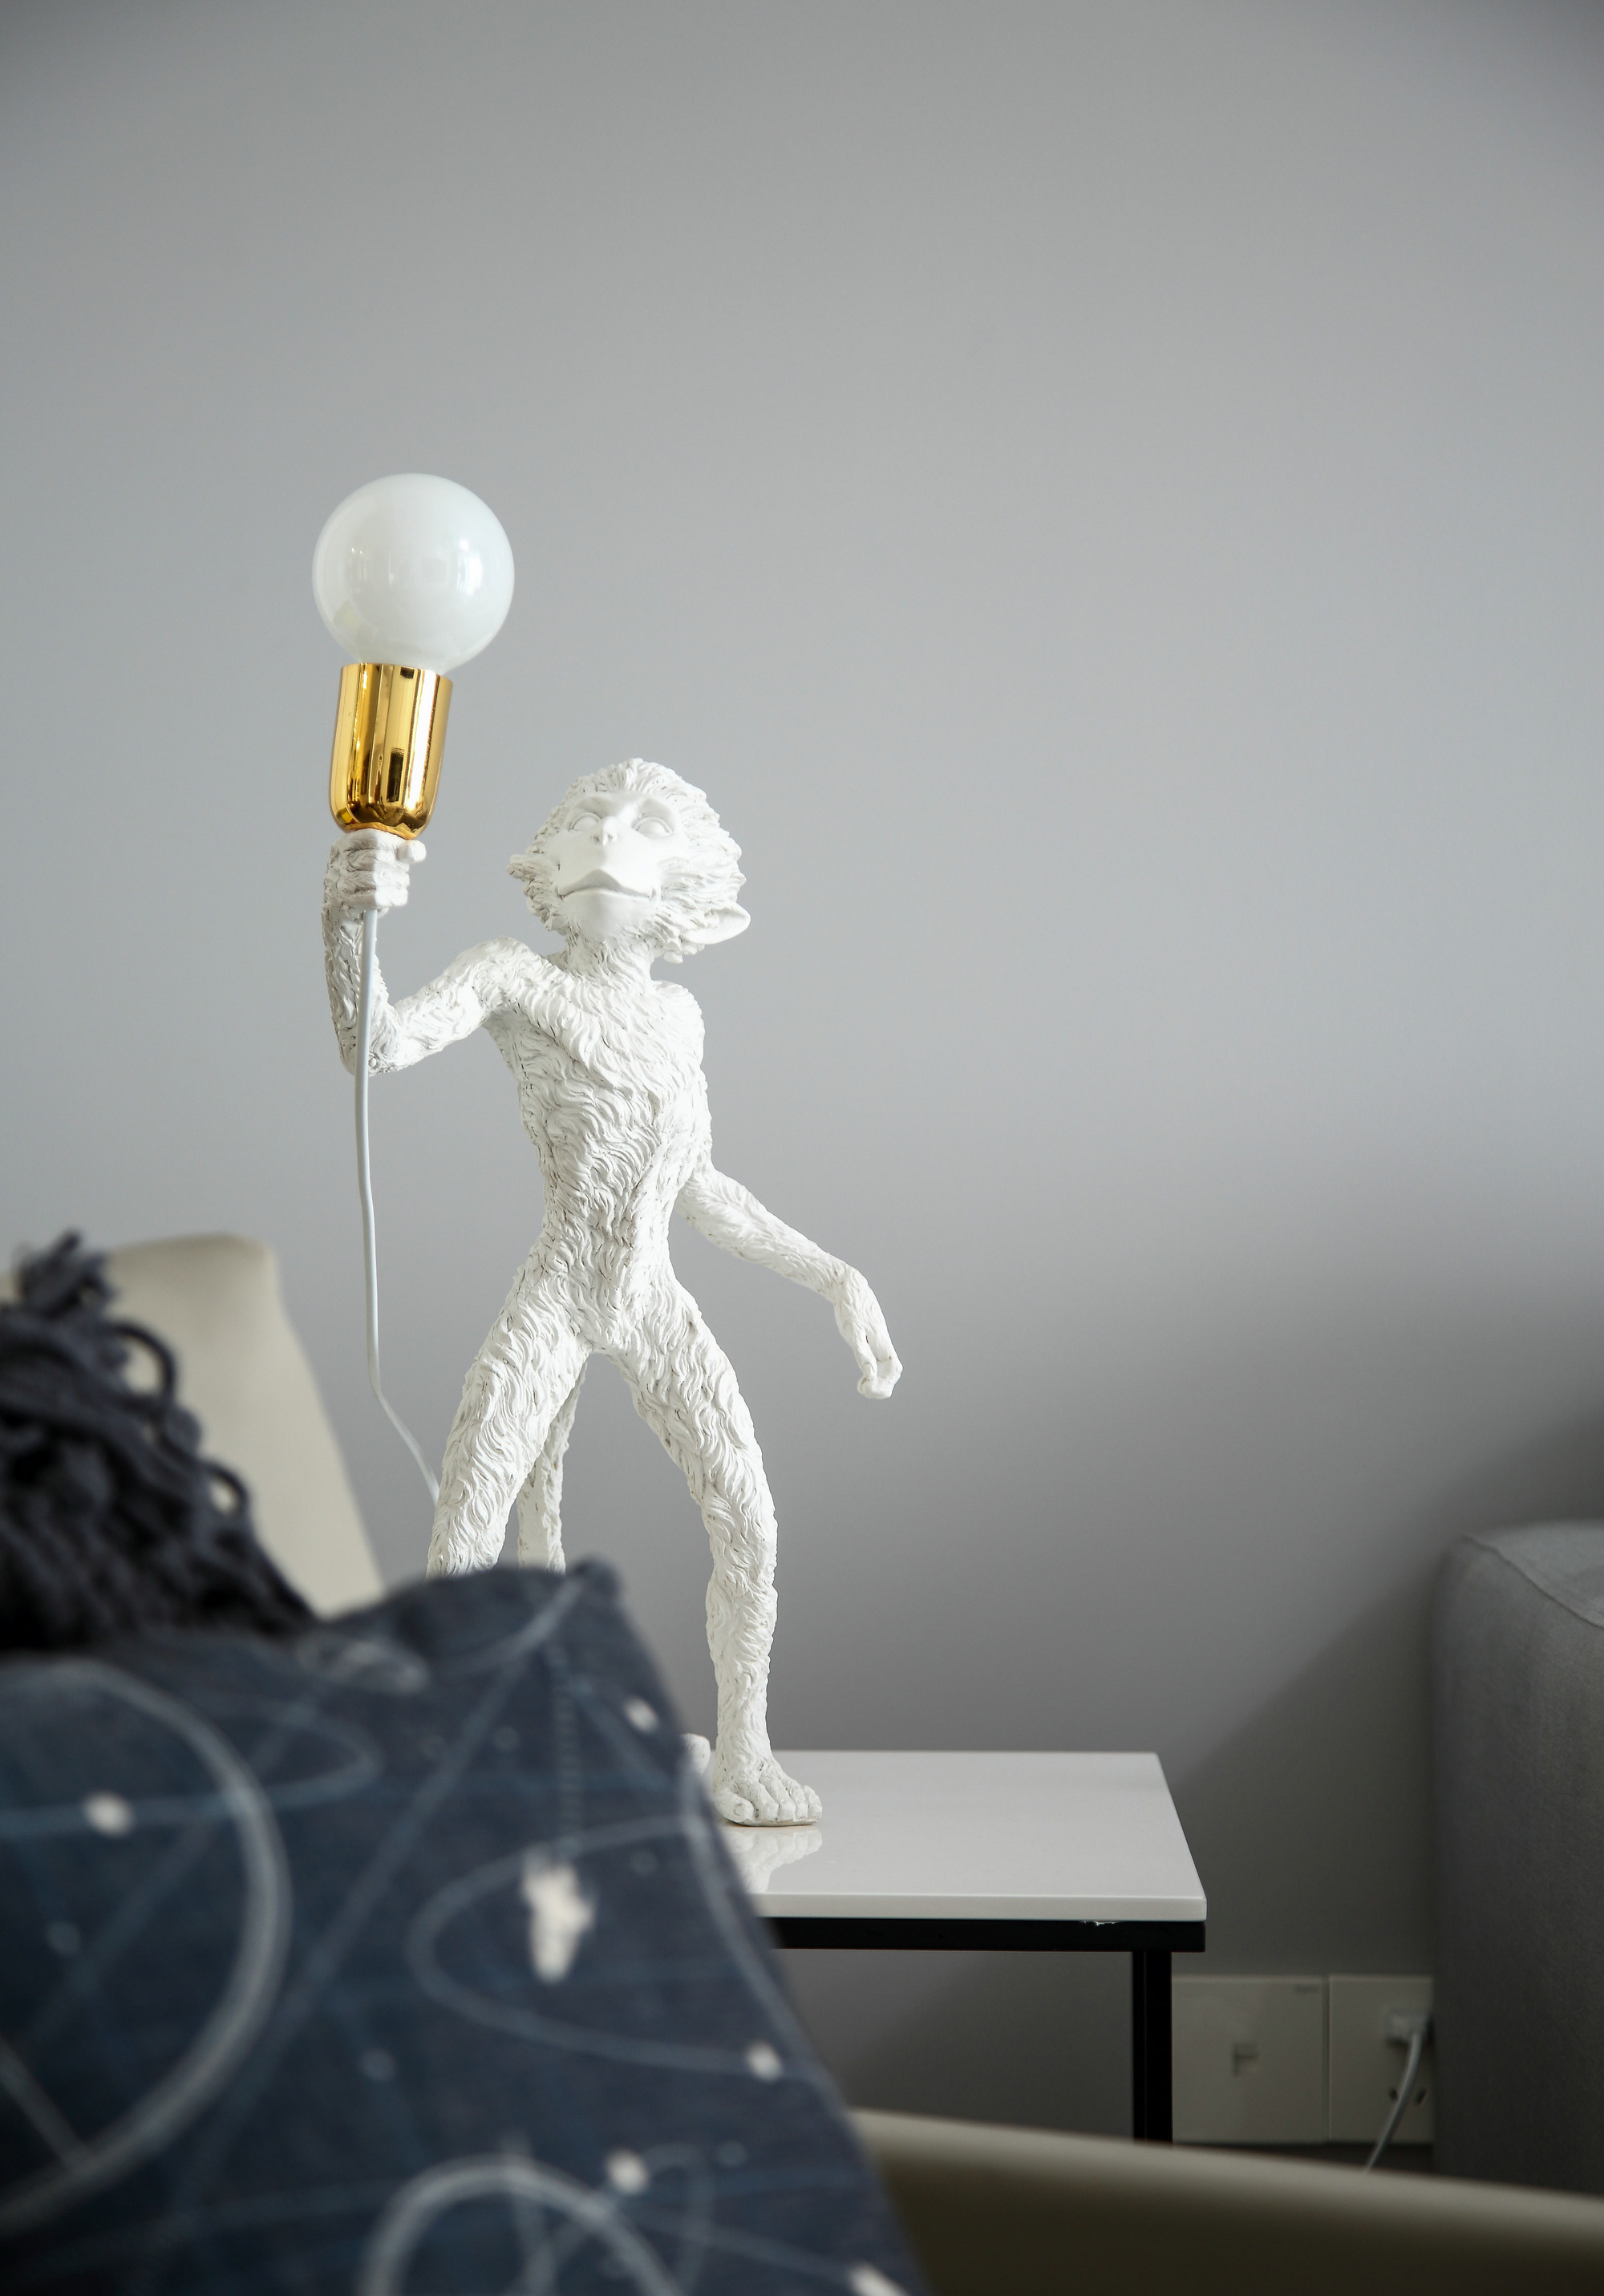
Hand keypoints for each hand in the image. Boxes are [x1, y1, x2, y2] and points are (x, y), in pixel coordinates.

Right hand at [324, 828, 424, 916]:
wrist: (343, 905)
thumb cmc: (366, 877)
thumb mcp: (380, 858)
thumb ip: (401, 851)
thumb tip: (414, 851)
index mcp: (347, 844)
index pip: (373, 838)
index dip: (394, 845)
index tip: (402, 854)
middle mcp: (341, 861)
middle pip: (375, 859)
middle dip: (396, 866)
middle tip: (402, 872)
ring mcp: (343, 882)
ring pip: (376, 879)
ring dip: (397, 882)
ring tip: (402, 882)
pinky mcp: (349, 902)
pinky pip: (375, 898)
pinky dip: (394, 897)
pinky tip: (399, 896)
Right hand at [827, 1265, 901, 1398]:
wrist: (848, 1285)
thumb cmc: (854, 1309)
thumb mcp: (861, 1331)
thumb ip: (866, 1349)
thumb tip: (870, 1367)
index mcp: (882, 1342)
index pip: (895, 1367)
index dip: (890, 1382)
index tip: (875, 1389)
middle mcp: (880, 1339)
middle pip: (893, 1368)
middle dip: (885, 1387)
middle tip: (869, 1393)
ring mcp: (869, 1334)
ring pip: (883, 1362)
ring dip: (878, 1381)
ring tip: (865, 1389)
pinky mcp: (856, 1328)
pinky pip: (863, 1349)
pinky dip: (867, 1363)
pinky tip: (867, 1375)